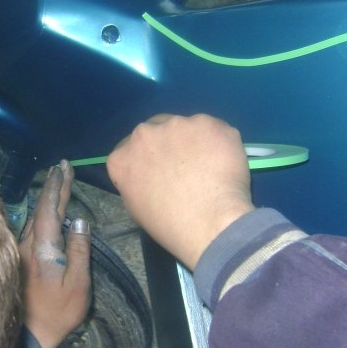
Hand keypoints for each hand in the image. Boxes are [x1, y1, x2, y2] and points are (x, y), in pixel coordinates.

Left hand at [19, 161, 91, 347]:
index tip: (63, 168)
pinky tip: (48, 213)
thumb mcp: (77, 284)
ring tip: (58, 183)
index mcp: (42, 248)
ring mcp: (21, 253)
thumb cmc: (57, 312)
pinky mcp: (20, 261)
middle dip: (53, 188)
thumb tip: (80, 220)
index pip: (49, 209)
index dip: (56, 187)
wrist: (29, 336)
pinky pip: (33, 229)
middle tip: (61, 168)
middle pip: (41, 209)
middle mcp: (26, 245)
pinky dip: (43, 215)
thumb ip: (79, 251)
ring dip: (47, 200)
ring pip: (35, 219)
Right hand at [106, 113, 254, 269]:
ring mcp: (177, 124)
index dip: (147, 160)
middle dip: (168, 144)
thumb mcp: (136, 207)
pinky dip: (218, 143)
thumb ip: (137, 181)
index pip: (129, 150)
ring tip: (208, 168)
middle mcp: (144, 133)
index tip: (160, 172)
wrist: (209, 222)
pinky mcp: (208, 123)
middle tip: (185, 167)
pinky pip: (213, 130)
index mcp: (122, 158)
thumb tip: (152, 176)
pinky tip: (224, 163)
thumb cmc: (169, 224)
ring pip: (186, 128)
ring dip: (194, 142)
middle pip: (155, 130)